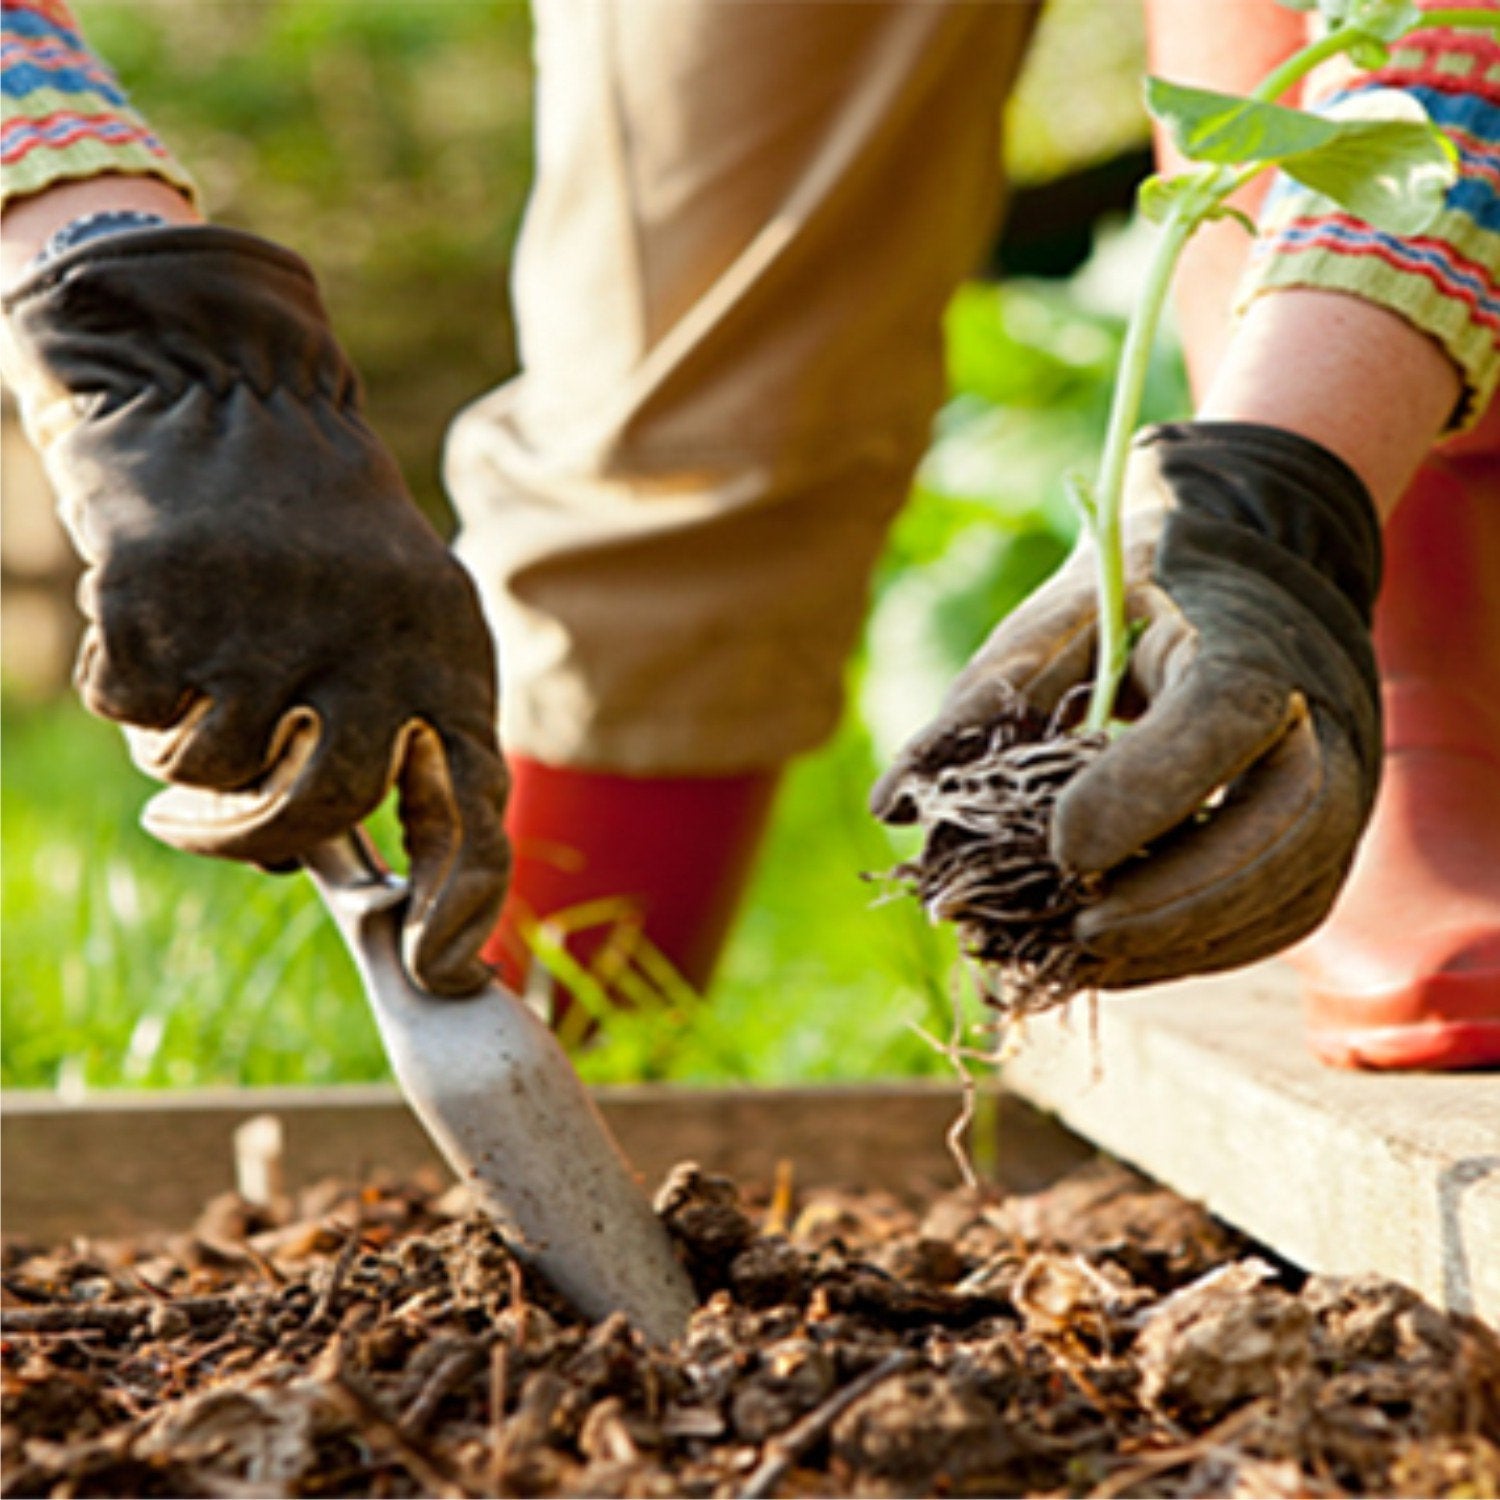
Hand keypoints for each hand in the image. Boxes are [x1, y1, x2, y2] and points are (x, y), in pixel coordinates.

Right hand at [2, 224, 508, 995]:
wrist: (221, 391)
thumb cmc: (315, 538)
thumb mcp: (392, 623)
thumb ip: (387, 738)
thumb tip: (332, 874)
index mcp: (447, 651)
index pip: (475, 801)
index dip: (466, 898)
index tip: (439, 967)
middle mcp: (373, 642)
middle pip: (317, 806)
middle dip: (248, 836)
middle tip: (183, 829)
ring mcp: (269, 622)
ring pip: (212, 770)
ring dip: (183, 738)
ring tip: (196, 650)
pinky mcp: (165, 602)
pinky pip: (137, 712)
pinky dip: (134, 681)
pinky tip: (159, 608)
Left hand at [872, 422, 1383, 986]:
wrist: (1244, 577)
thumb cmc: (1132, 596)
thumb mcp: (1053, 621)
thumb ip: (980, 703)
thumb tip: (891, 807)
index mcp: (1245, 636)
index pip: (1218, 718)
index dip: (1144, 792)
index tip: (1059, 848)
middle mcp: (1317, 715)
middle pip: (1282, 825)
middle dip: (1176, 896)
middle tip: (1076, 934)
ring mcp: (1340, 782)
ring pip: (1286, 890)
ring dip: (1180, 940)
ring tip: (1079, 959)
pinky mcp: (1327, 838)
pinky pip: (1277, 915)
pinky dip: (1196, 947)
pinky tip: (1117, 959)